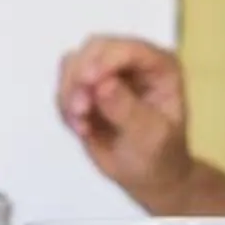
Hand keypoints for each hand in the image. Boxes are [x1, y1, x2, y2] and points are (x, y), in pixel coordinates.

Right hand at [55, 34, 192, 204]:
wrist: (149, 176)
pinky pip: (64, 86)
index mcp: (159, 65)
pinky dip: (65, 106)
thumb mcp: (150, 135)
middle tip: (80, 110)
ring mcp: (107, 72)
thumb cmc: (160, 155)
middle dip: (80, 76)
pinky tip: (82, 129)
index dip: (105, 60)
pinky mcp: (86, 88)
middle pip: (95, 48)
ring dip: (69, 93)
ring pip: (73, 64)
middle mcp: (132, 62)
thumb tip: (103, 85)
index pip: (128, 48)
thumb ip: (127, 109)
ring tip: (82, 125)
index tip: (88, 82)